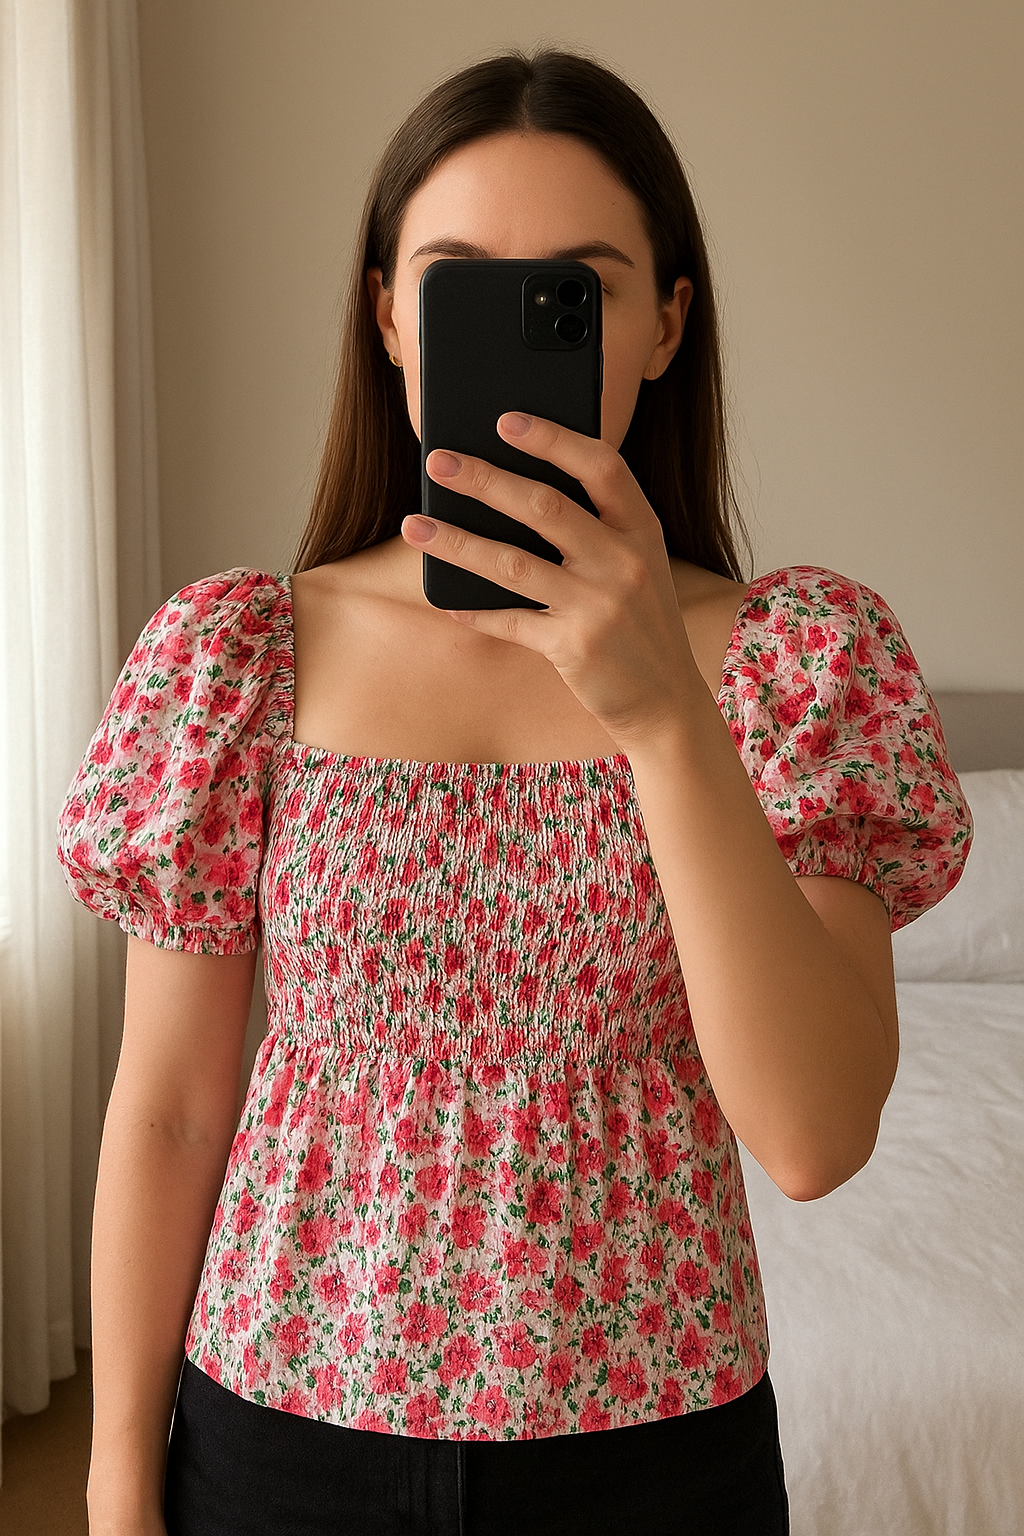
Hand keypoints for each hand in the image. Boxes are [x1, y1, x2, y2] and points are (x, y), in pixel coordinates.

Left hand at [404, 412, 701, 751]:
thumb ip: (595, 527)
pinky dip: (475, 611)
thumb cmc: (639, 621)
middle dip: (484, 479)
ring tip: (414, 526)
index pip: (602, 467)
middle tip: (437, 461)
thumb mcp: (635, 564)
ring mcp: (601, 606)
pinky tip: (446, 602)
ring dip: (458, 542)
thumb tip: (510, 489)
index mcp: (642, 530)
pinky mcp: (575, 648)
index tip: (506, 420)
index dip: (553, 439)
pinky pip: (511, 622)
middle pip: (545, 507)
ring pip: (514, 564)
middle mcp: (625, 562)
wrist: (666, 699)